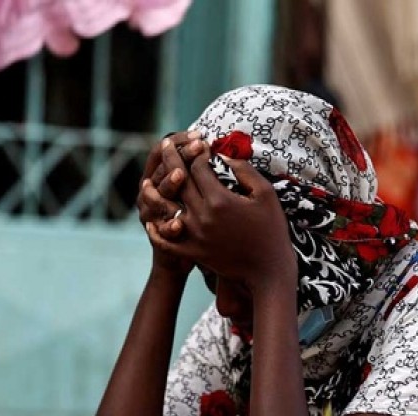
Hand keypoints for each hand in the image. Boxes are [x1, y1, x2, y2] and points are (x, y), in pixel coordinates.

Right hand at [137, 132, 205, 276]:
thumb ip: (202, 171)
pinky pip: (159, 230)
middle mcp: (150, 190)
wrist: (180, 254)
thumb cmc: (195, 217)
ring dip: (168, 184)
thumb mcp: (194, 190)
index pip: (162, 150)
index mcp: (160, 176)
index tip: (200, 135)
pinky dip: (168, 227)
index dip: (180, 141)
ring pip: (154, 196)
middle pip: (161, 168)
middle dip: (179, 156)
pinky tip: (179, 224)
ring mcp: (152, 213)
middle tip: (199, 145)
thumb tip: (221, 151)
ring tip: (181, 176)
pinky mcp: (157, 234)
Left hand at [148, 150, 296, 294]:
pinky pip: (167, 241)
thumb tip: (224, 155)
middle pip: (180, 182)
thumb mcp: (265, 195)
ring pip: (167, 209)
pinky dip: (157, 232)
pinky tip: (151, 222)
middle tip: (166, 145)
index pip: (198, 168)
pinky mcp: (193, 252)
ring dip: (154, 194)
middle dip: (172, 160)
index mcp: (220, 200)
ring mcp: (194, 236)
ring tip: (146, 182)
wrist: (268, 271)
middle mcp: (202, 216)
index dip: (197, 152)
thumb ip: (244, 171)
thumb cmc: (271, 230)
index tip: (198, 143)